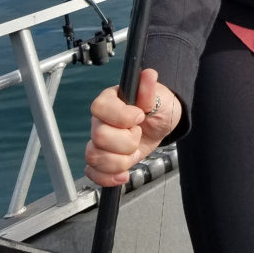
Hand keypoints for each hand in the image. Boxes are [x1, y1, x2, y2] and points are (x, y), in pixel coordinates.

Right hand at [84, 68, 181, 187]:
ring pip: (94, 157)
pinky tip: (124, 174)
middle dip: (127, 141)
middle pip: (99, 137)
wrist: (160, 123)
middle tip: (139, 133)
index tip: (140, 116)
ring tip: (134, 151)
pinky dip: (108, 177)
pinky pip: (92, 172)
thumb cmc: (158, 105)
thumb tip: (148, 75)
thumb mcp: (159, 97)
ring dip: (120, 160)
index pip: (100, 107)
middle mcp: (100, 120)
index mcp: (110, 100)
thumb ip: (149, 89)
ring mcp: (99, 141)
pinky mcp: (103, 159)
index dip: (122, 116)